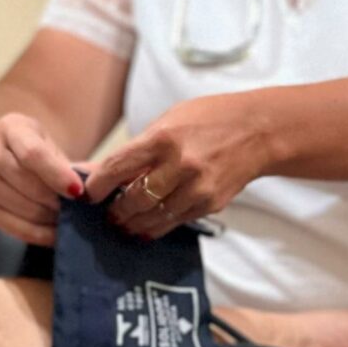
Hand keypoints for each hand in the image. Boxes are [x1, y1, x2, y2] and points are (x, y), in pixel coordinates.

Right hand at [0, 112, 85, 245]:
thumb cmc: (30, 148)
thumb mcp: (47, 142)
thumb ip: (69, 163)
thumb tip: (98, 183)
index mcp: (9, 128)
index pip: (32, 154)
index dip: (57, 175)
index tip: (79, 191)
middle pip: (27, 184)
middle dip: (57, 200)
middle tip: (79, 209)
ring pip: (22, 208)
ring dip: (50, 218)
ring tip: (68, 218)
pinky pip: (13, 227)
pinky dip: (39, 234)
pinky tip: (55, 233)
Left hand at [84, 95, 272, 239]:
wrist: (259, 131)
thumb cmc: (209, 120)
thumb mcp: (168, 121)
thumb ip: (135, 149)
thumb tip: (95, 170)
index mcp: (164, 138)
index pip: (117, 168)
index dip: (97, 186)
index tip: (88, 195)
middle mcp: (180, 165)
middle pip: (133, 199)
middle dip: (116, 210)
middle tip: (108, 213)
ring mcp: (197, 188)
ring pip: (153, 217)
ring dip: (133, 224)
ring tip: (124, 223)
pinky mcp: (210, 204)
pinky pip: (175, 222)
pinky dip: (156, 227)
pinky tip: (147, 226)